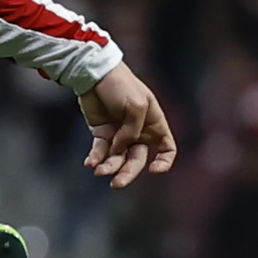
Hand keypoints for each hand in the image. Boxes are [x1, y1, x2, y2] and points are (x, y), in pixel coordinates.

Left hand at [78, 61, 176, 188]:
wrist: (95, 74)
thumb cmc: (121, 86)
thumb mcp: (136, 106)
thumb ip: (131, 131)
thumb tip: (119, 150)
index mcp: (154, 124)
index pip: (167, 148)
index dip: (164, 161)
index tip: (155, 169)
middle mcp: (139, 132)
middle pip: (138, 160)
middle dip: (128, 173)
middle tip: (116, 183)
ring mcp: (119, 134)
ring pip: (118, 159)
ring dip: (109, 168)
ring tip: (99, 171)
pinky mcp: (101, 133)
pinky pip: (100, 152)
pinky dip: (95, 159)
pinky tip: (90, 163)